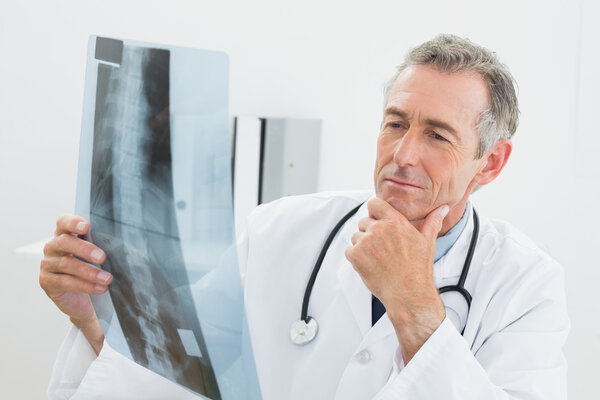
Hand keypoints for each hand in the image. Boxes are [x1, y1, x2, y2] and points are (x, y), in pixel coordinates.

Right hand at [39, 214, 109, 353]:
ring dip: (90, 272)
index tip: (86, 226)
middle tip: (102, 257)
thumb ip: (104, 244)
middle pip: (64, 242)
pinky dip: (85, 285)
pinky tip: (100, 288)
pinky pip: (65, 282)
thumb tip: (128, 239)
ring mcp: (48, 264)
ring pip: (67, 264)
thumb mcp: (98, 255)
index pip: (63, 222)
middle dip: (85, 249)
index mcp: (64, 234)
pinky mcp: (48, 282)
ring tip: (108, 278)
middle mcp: (53, 247)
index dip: (73, 222)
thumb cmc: (94, 269)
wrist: (84, 299)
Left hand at [344, 197, 448, 362]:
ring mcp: (365, 241)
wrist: (408, 293)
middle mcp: (378, 228)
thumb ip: (432, 222)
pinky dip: (356, 258)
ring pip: (356, 236)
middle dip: (369, 232)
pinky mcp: (355, 255)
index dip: (375, 212)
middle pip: (363, 221)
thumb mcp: (427, 242)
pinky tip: (370, 265)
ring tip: (378, 258)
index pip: (373, 203)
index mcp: (394, 221)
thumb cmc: (418, 269)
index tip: (379, 222)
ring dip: (362, 246)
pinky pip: (349, 250)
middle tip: (382, 248)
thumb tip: (443, 209)